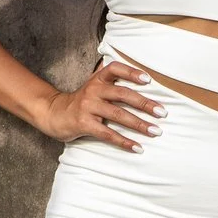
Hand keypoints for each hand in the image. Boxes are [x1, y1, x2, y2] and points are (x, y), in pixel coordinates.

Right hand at [34, 58, 164, 147]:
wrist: (54, 113)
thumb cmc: (82, 101)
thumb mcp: (94, 86)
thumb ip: (112, 82)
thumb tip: (142, 80)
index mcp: (98, 79)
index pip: (116, 69)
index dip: (132, 73)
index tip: (149, 80)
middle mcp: (93, 90)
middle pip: (123, 94)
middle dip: (145, 104)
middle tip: (163, 112)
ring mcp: (88, 107)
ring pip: (118, 115)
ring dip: (139, 124)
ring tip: (156, 131)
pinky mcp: (84, 124)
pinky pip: (108, 133)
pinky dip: (124, 141)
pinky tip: (137, 147)